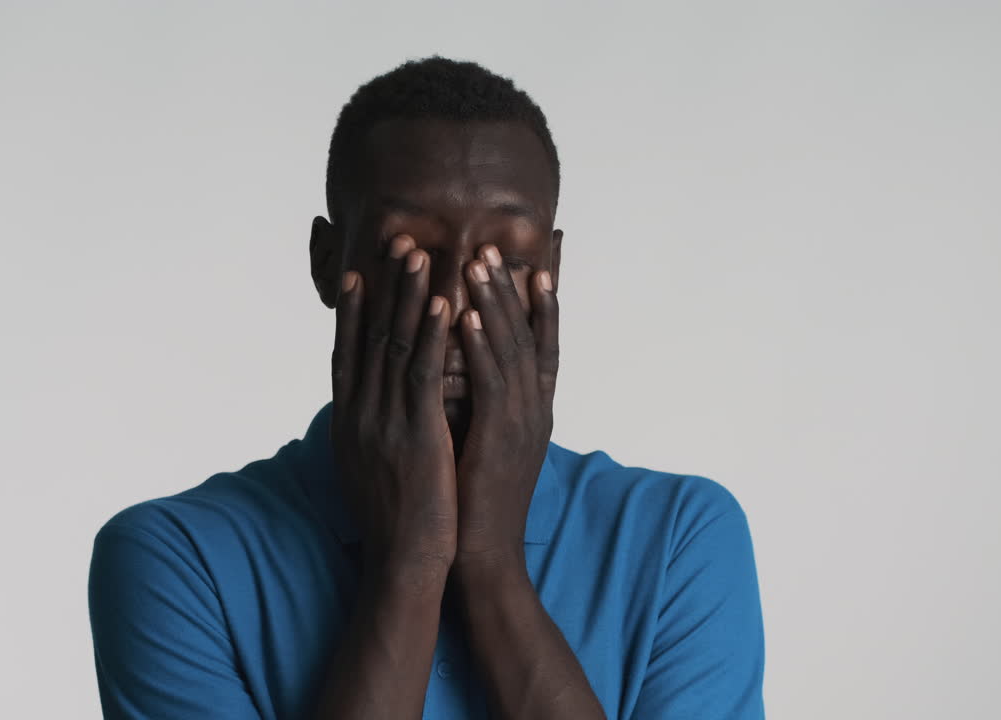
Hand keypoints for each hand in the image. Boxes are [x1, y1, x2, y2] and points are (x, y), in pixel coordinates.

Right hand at [330, 234, 458, 572]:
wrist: (403, 561)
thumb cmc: (392, 521)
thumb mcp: (367, 470)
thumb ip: (366, 434)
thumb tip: (364, 413)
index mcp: (347, 421)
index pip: (347, 353)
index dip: (352, 312)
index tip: (356, 274)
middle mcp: (358, 413)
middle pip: (369, 336)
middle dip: (382, 286)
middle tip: (393, 241)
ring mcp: (384, 421)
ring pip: (395, 344)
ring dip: (408, 294)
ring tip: (420, 252)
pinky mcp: (415, 432)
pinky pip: (422, 372)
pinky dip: (432, 334)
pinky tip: (444, 302)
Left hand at [452, 243, 559, 573]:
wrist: (483, 554)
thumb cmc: (475, 501)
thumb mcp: (485, 442)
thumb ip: (480, 404)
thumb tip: (458, 372)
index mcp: (533, 410)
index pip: (542, 344)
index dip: (540, 303)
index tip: (536, 263)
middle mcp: (535, 409)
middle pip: (528, 335)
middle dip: (511, 288)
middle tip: (494, 246)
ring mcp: (523, 422)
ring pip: (511, 350)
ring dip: (495, 304)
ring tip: (479, 262)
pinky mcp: (501, 438)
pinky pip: (492, 382)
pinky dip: (482, 346)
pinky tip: (467, 316)